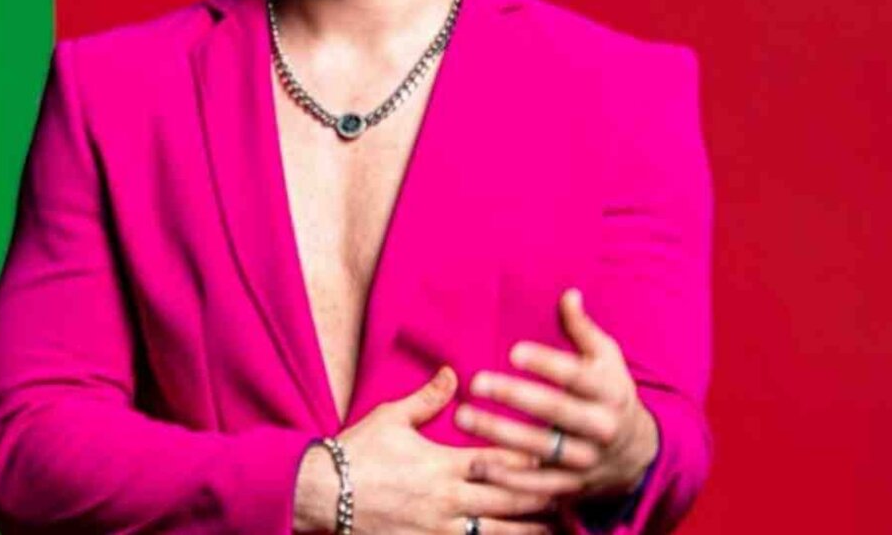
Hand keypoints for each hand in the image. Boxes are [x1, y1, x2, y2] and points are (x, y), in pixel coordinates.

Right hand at [296, 365, 559, 534]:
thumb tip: (452, 373)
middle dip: (542, 497)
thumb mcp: (391, 417)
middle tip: (573, 491)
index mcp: (442, 463)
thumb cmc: (355, 452)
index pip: (498, 460)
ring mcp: (437, 529)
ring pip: (495, 532)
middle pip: (506, 499)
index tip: (558, 453)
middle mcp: (446, 499)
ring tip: (557, 527)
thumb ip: (427, 399)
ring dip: (528, 530)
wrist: (318, 494)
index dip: (530, 458)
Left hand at [454, 289, 660, 507]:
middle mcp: (600, 427)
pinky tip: (478, 462)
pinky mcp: (571, 487)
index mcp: (609, 391)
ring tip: (463, 417)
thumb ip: (582, 328)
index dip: (546, 364)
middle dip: (515, 396)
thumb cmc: (611, 392)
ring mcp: (585, 460)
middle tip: (477, 381)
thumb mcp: (607, 358)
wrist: (637, 452)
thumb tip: (568, 294)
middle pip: (555, 412)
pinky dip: (507, 479)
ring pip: (540, 450)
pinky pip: (537, 486)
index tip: (514, 351)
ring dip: (500, 435)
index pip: (576, 376)